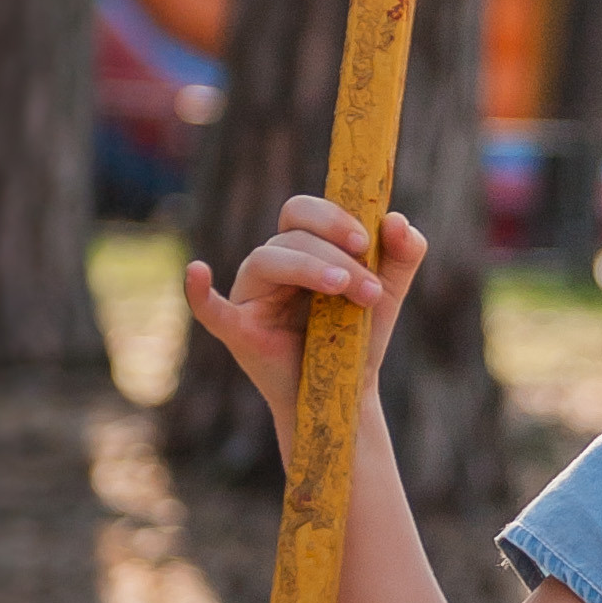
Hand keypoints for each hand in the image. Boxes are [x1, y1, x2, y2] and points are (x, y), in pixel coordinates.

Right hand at [184, 196, 427, 430]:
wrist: (346, 391)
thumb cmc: (359, 335)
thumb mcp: (390, 291)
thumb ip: (404, 254)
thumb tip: (397, 220)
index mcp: (302, 247)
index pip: (303, 211)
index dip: (332, 217)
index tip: (366, 241)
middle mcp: (271, 264)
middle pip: (289, 234)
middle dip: (332, 253)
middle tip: (368, 286)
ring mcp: (251, 296)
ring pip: (266, 260)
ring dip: (309, 269)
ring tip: (345, 291)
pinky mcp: (238, 330)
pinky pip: (210, 309)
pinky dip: (198, 292)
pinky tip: (197, 272)